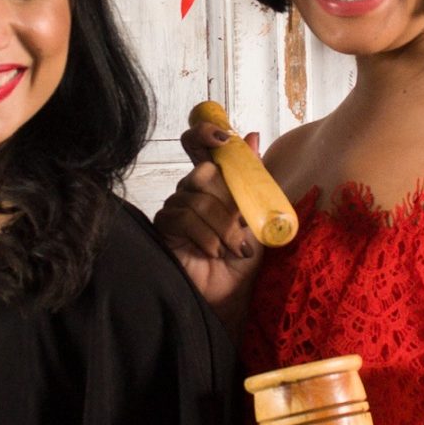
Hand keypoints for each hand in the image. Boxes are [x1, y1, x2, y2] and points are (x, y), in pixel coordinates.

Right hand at [152, 117, 267, 315]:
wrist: (232, 291)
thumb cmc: (244, 254)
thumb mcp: (258, 213)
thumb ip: (253, 177)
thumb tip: (251, 135)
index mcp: (215, 181)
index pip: (198, 143)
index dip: (204, 133)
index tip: (223, 138)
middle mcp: (191, 189)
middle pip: (203, 173)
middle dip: (229, 202)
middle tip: (243, 225)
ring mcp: (176, 207)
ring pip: (196, 200)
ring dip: (222, 228)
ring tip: (233, 248)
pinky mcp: (165, 227)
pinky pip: (182, 219)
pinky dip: (205, 237)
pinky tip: (214, 252)